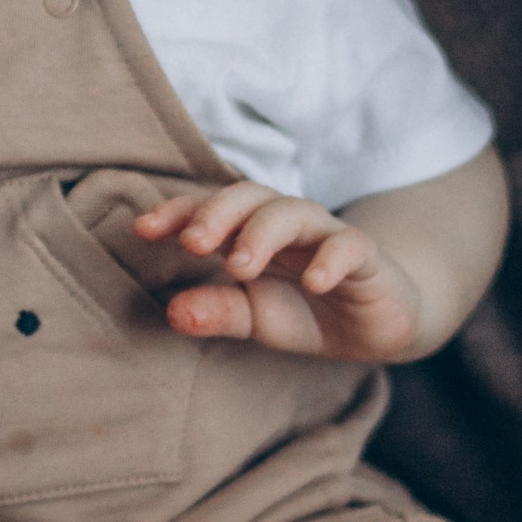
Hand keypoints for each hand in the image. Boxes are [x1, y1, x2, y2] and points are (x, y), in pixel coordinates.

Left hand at [132, 180, 425, 360]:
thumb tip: (172, 312)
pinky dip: (330, 259)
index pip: (210, 210)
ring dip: (263, 234)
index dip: (178, 213)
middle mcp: (286, 224)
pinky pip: (349, 245)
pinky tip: (314, 282)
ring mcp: (326, 235)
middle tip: (192, 243)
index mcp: (250, 233)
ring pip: (294, 212)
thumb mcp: (256, 318)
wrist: (378, 325)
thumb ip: (217, 312)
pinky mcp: (366, 256)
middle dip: (217, 214)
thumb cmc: (308, 311)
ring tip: (239, 266)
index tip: (143, 229)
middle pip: (250, 197)